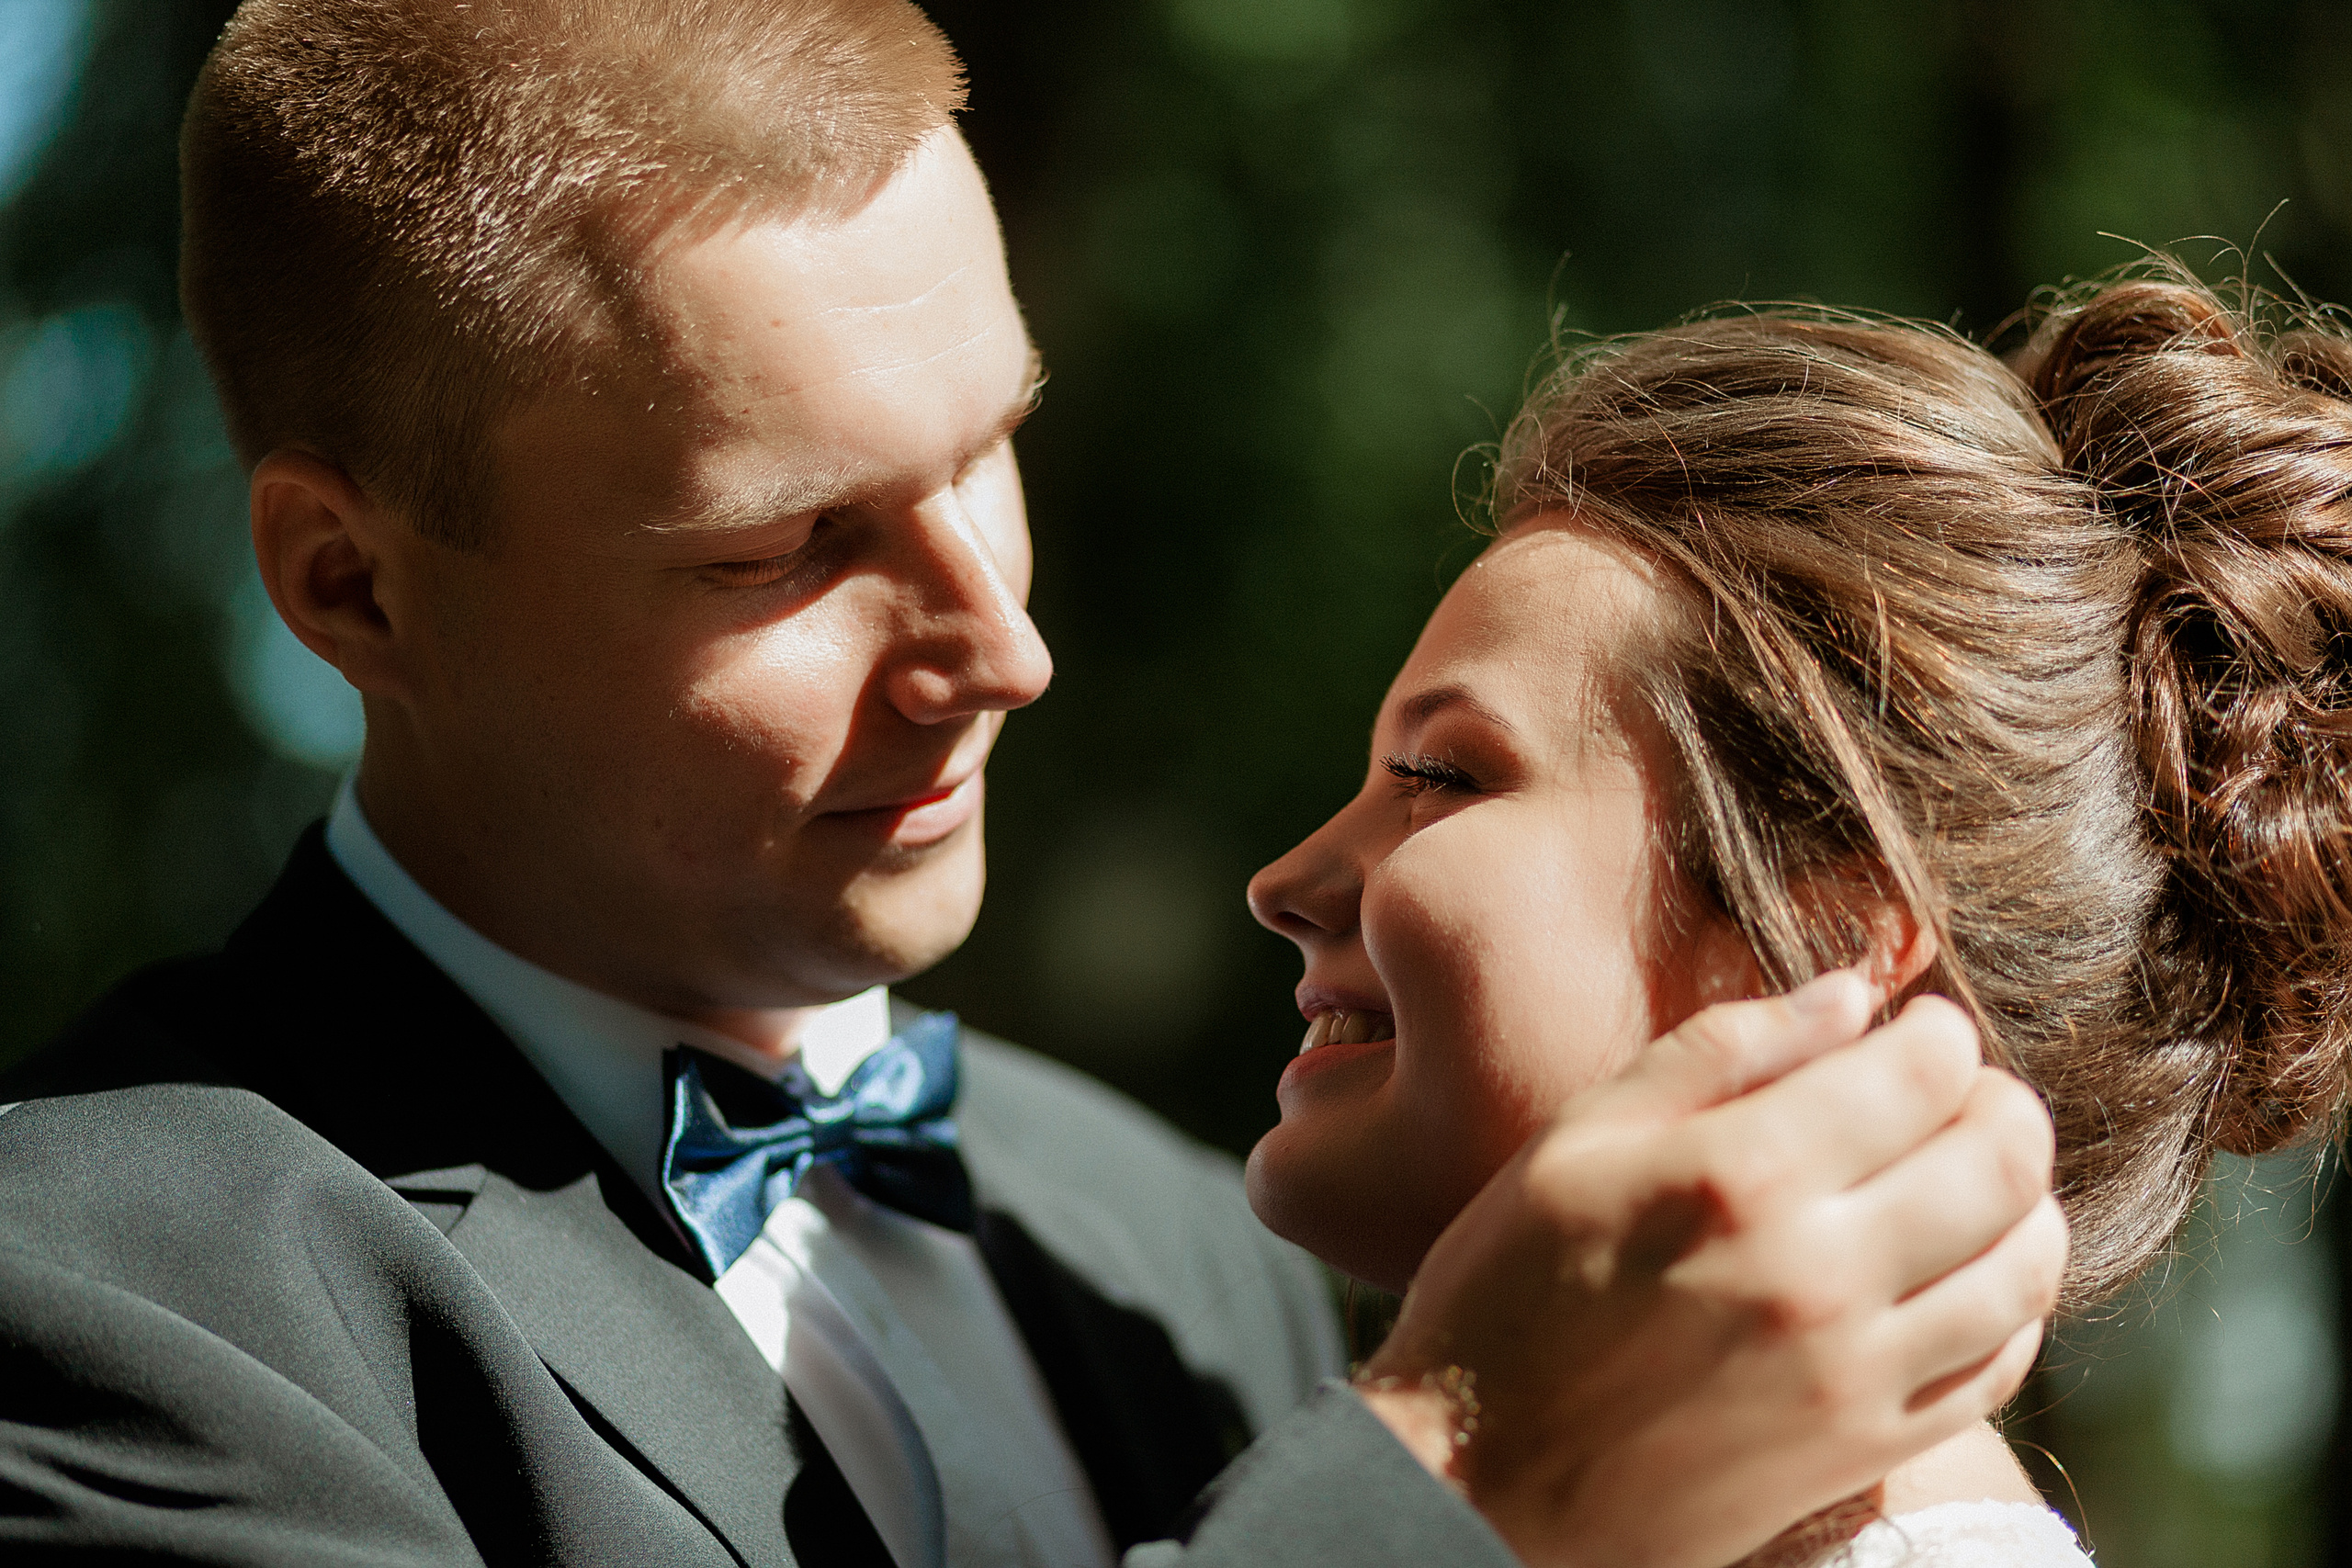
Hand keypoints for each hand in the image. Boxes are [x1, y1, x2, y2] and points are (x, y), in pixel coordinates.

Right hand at [1356, 971, 2064, 1567]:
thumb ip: (1717, 1051)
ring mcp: (1852, 1370)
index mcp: (1739, 1173)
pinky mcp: (1863, 1447)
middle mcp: (1815, 1270)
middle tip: (1965, 1090)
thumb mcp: (1578, 1140)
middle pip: (1999, 1160)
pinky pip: (1999, 1364)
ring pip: (2023, 1264)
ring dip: (2028, 1200)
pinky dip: (2014, 1303)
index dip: (1937, 1032)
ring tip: (1979, 1175)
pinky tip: (1974, 1274)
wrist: (1474, 1479)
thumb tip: (1848, 995)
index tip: (1917, 1026)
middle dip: (2002, 1103)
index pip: (1922, 1071)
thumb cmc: (1504, 1289)